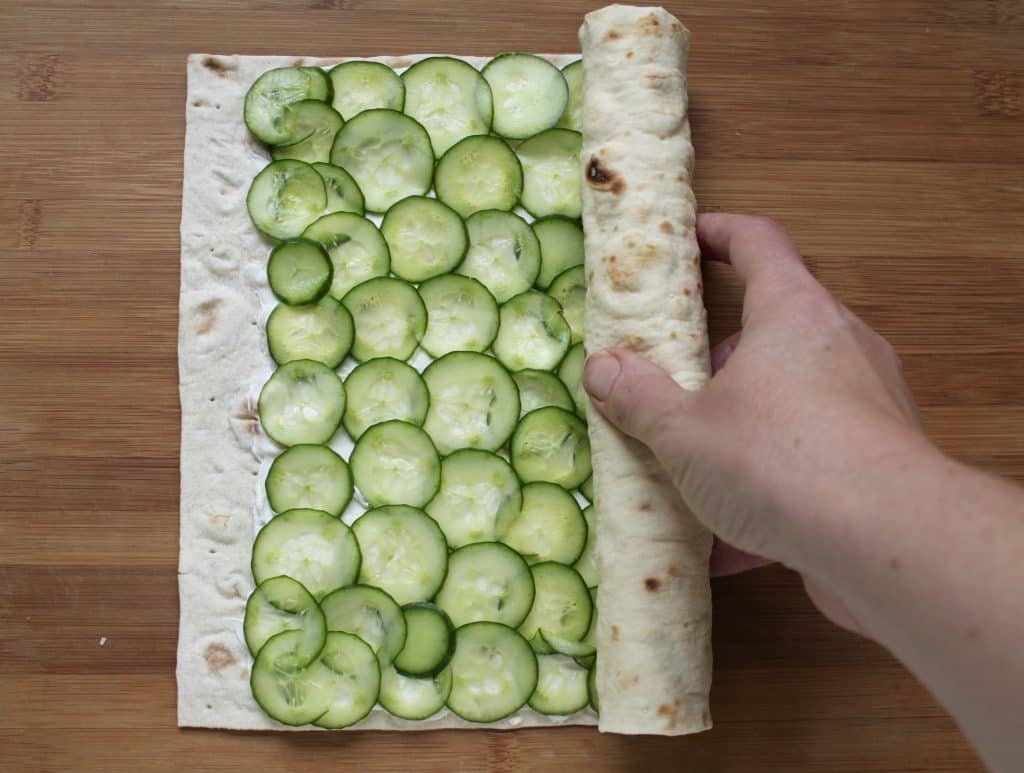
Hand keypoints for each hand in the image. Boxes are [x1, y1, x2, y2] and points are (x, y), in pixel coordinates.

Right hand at [583, 213, 927, 631]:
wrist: (886, 540)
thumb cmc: (778, 459)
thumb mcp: (685, 431)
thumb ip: (640, 397)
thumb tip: (602, 368)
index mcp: (792, 312)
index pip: (758, 242)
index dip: (720, 232)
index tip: (689, 237)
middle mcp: (839, 343)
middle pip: (772, 328)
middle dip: (718, 359)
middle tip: (674, 387)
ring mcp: (869, 400)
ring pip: (791, 397)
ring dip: (741, 427)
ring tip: (694, 475)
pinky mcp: (880, 457)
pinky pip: (811, 458)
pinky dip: (770, 487)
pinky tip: (729, 544)